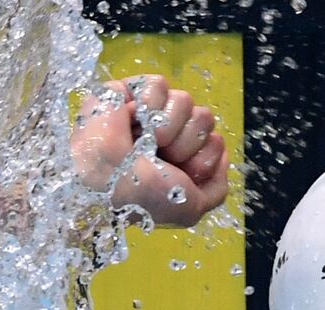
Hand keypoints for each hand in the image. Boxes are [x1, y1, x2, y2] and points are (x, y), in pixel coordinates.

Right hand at [71, 74, 229, 227]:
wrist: (103, 176)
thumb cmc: (142, 197)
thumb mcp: (188, 210)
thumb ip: (214, 191)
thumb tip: (221, 155)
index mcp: (180, 162)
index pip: (215, 144)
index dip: (203, 159)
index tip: (180, 174)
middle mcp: (168, 137)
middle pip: (205, 121)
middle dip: (187, 144)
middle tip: (160, 157)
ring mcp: (150, 113)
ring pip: (186, 101)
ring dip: (167, 127)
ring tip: (143, 141)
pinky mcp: (130, 90)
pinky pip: (159, 84)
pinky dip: (148, 104)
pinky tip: (132, 120)